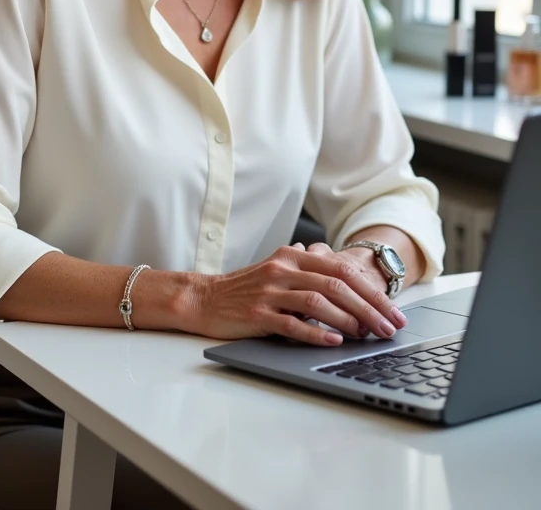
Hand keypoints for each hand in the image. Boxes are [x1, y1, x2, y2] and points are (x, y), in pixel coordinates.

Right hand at [193, 242, 406, 346]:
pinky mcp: (258, 314)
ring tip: (368, 335)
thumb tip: (346, 278)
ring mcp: (270, 291)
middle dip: (369, 308)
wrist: (205, 298)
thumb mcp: (279, 271)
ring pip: (318, 301)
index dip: (372, 292)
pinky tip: (334, 342)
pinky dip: (316, 333)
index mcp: (293, 256)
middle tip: (389, 328)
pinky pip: (292, 324)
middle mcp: (284, 269)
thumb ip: (309, 270)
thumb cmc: (246, 289)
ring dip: (349, 320)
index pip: (342, 270)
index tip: (393, 312)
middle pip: (337, 285)